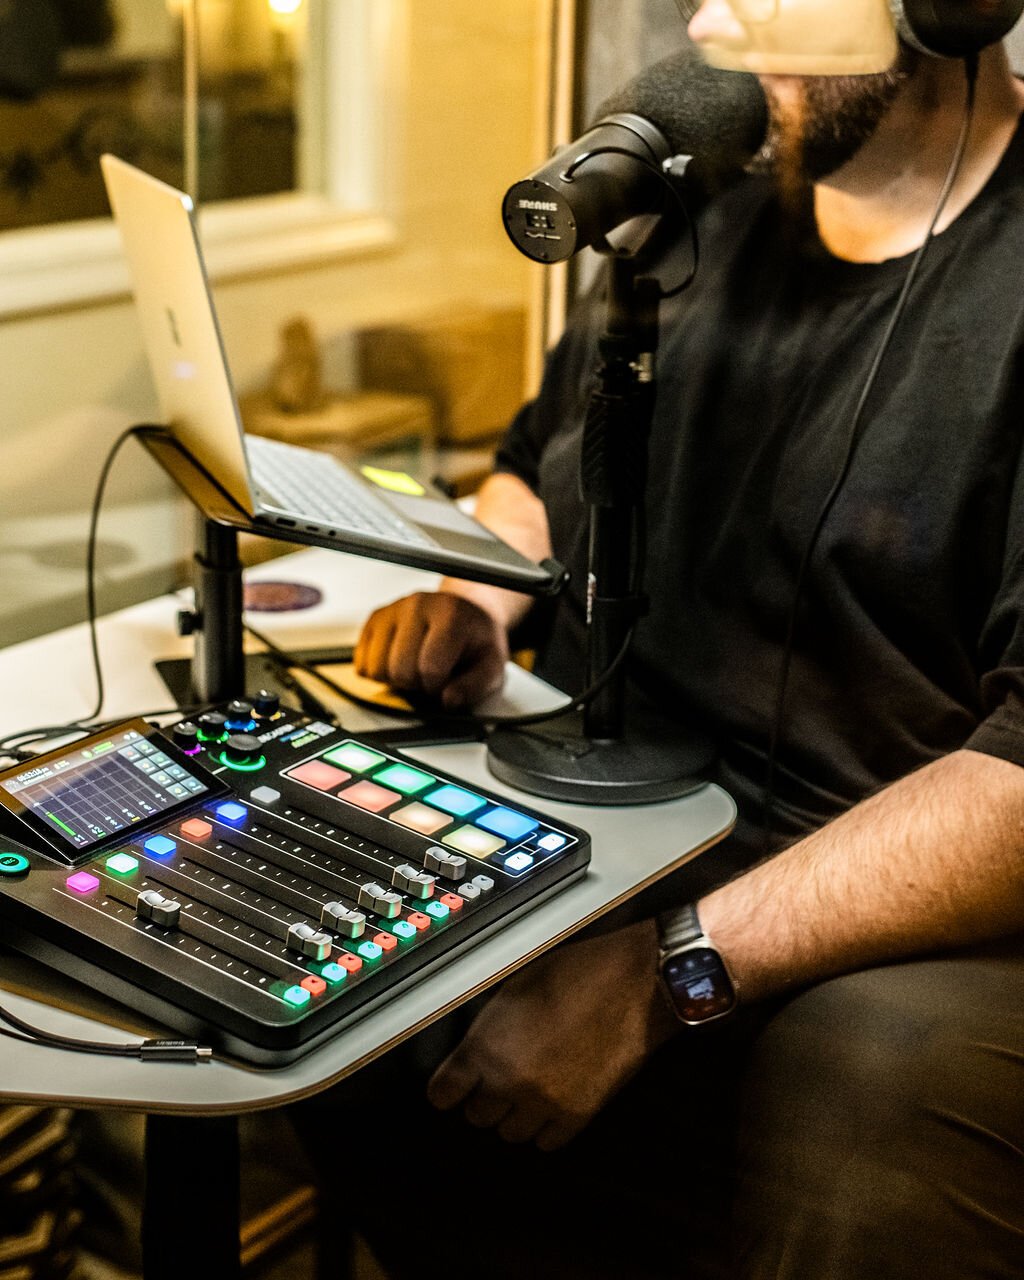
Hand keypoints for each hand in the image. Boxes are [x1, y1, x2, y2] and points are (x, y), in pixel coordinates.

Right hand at [354, 591, 508, 708]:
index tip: (445, 681)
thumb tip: (449, 700)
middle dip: (416, 683)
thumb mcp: (491, 665)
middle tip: (431, 675)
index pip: (429, 667)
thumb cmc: (476, 640)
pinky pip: (362, 661)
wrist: (466, 614)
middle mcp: (417, 605)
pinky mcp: (375, 618)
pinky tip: (400, 661)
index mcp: (450, 614)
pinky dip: (378, 671)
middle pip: (399, 669)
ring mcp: (393, 609)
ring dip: (395, 678)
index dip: (437, 686)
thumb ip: (475, 685)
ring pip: (375, 667)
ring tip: (416, 667)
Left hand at [426, 920, 678, 1148]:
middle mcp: (509, 1082)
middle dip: (483, 1098)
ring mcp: (544, 1104)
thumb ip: (489, 1026)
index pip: (443, 1094)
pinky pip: (546, 1142)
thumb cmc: (577, 974)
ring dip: (513, 1114)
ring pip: (509, 1133)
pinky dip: (545, 1127)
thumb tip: (472, 1049)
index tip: (452, 1086)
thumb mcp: (516, 987)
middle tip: (497, 1078)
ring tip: (527, 1089)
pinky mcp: (577, 1116)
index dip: (447, 1088)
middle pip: (476, 1116)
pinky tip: (552, 1102)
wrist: (633, 986)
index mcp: (486, 1047)